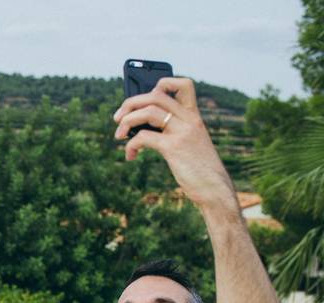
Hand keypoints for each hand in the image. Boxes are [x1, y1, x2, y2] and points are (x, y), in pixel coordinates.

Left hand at [113, 77, 234, 210]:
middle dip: (130, 103)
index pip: (182, 84)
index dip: (161, 83)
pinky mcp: (174, 148)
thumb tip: (140, 128)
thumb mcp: (189, 144)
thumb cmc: (198, 169)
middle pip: (156, 95)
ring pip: (148, 111)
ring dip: (126, 122)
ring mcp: (183, 132)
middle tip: (117, 118)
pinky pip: (144, 137)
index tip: (143, 99)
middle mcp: (190, 119)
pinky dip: (131, 145)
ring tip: (118, 135)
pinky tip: (130, 156)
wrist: (215, 188)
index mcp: (194, 116)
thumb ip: (172, 131)